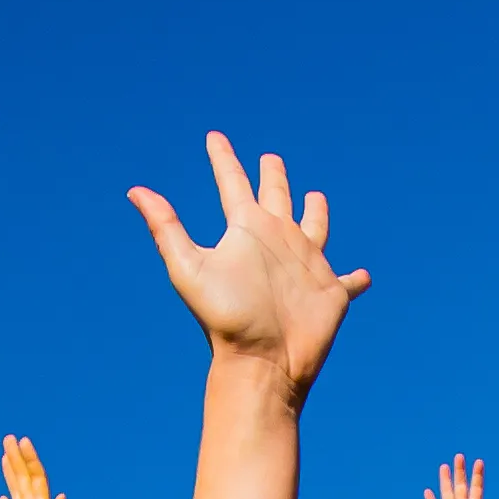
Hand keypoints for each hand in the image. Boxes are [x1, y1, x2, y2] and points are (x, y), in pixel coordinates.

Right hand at [0, 435, 78, 498]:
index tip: (22, 441)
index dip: (29, 459)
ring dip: (10, 474)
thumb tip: (61, 495)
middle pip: (24, 479)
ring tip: (4, 456)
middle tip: (8, 437)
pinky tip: (2, 498)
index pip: (36, 478)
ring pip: (16, 492)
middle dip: (16, 459)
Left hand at [125, 133, 365, 396]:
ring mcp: (306, 265)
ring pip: (315, 228)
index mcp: (246, 230)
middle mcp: (276, 241)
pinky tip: (363, 276)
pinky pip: (349, 281)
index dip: (223, 159)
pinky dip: (356, 278)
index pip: (231, 184)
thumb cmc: (226, 318)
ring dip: (316, 212)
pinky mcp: (332, 292)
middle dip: (274, 176)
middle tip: (271, 158)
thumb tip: (135, 191)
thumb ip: (166, 228)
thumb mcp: (190, 268)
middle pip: (276, 197)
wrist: (263, 362)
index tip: (214, 137)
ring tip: (316, 198)